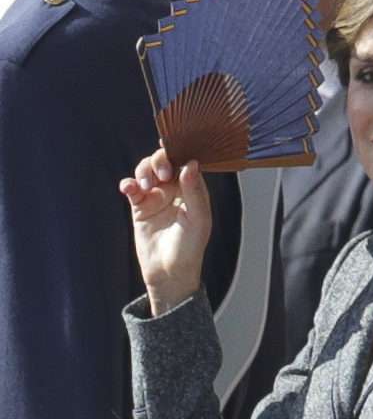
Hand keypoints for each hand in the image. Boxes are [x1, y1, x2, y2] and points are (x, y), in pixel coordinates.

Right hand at [121, 148, 211, 316]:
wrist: (169, 273)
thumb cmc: (189, 249)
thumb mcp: (198, 220)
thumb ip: (195, 192)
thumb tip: (191, 164)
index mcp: (193, 190)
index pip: (186, 161)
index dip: (179, 151)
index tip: (171, 145)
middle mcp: (175, 189)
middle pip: (164, 161)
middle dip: (159, 160)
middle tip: (161, 172)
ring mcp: (156, 196)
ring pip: (146, 170)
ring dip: (143, 170)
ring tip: (144, 184)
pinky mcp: (140, 206)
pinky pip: (132, 188)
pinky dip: (129, 183)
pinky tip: (128, 188)